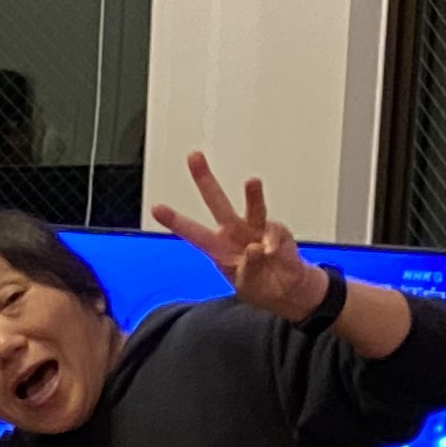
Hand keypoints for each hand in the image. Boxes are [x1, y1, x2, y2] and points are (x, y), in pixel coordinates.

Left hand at [151, 152, 323, 321]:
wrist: (288, 290)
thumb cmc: (261, 286)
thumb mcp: (245, 286)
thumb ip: (247, 269)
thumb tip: (255, 249)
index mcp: (218, 247)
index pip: (193, 232)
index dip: (175, 221)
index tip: (156, 208)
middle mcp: (234, 232)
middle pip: (217, 202)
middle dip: (205, 179)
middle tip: (194, 156)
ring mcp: (256, 228)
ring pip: (252, 207)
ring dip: (252, 195)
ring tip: (252, 182)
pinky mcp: (277, 231)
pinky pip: (273, 233)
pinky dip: (273, 244)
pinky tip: (273, 254)